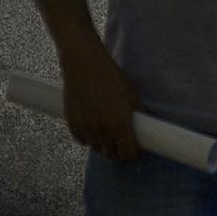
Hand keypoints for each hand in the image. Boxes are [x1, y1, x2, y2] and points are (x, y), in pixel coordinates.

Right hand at [59, 39, 140, 160]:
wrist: (83, 61)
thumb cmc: (109, 74)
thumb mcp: (131, 93)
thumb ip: (137, 114)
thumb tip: (144, 128)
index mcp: (120, 124)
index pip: (128, 154)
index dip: (133, 152)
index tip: (134, 147)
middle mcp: (102, 130)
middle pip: (112, 154)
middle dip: (118, 148)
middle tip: (120, 137)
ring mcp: (85, 128)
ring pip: (97, 148)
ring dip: (102, 142)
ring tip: (105, 127)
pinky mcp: (72, 123)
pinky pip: (82, 140)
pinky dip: (87, 136)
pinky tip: (92, 123)